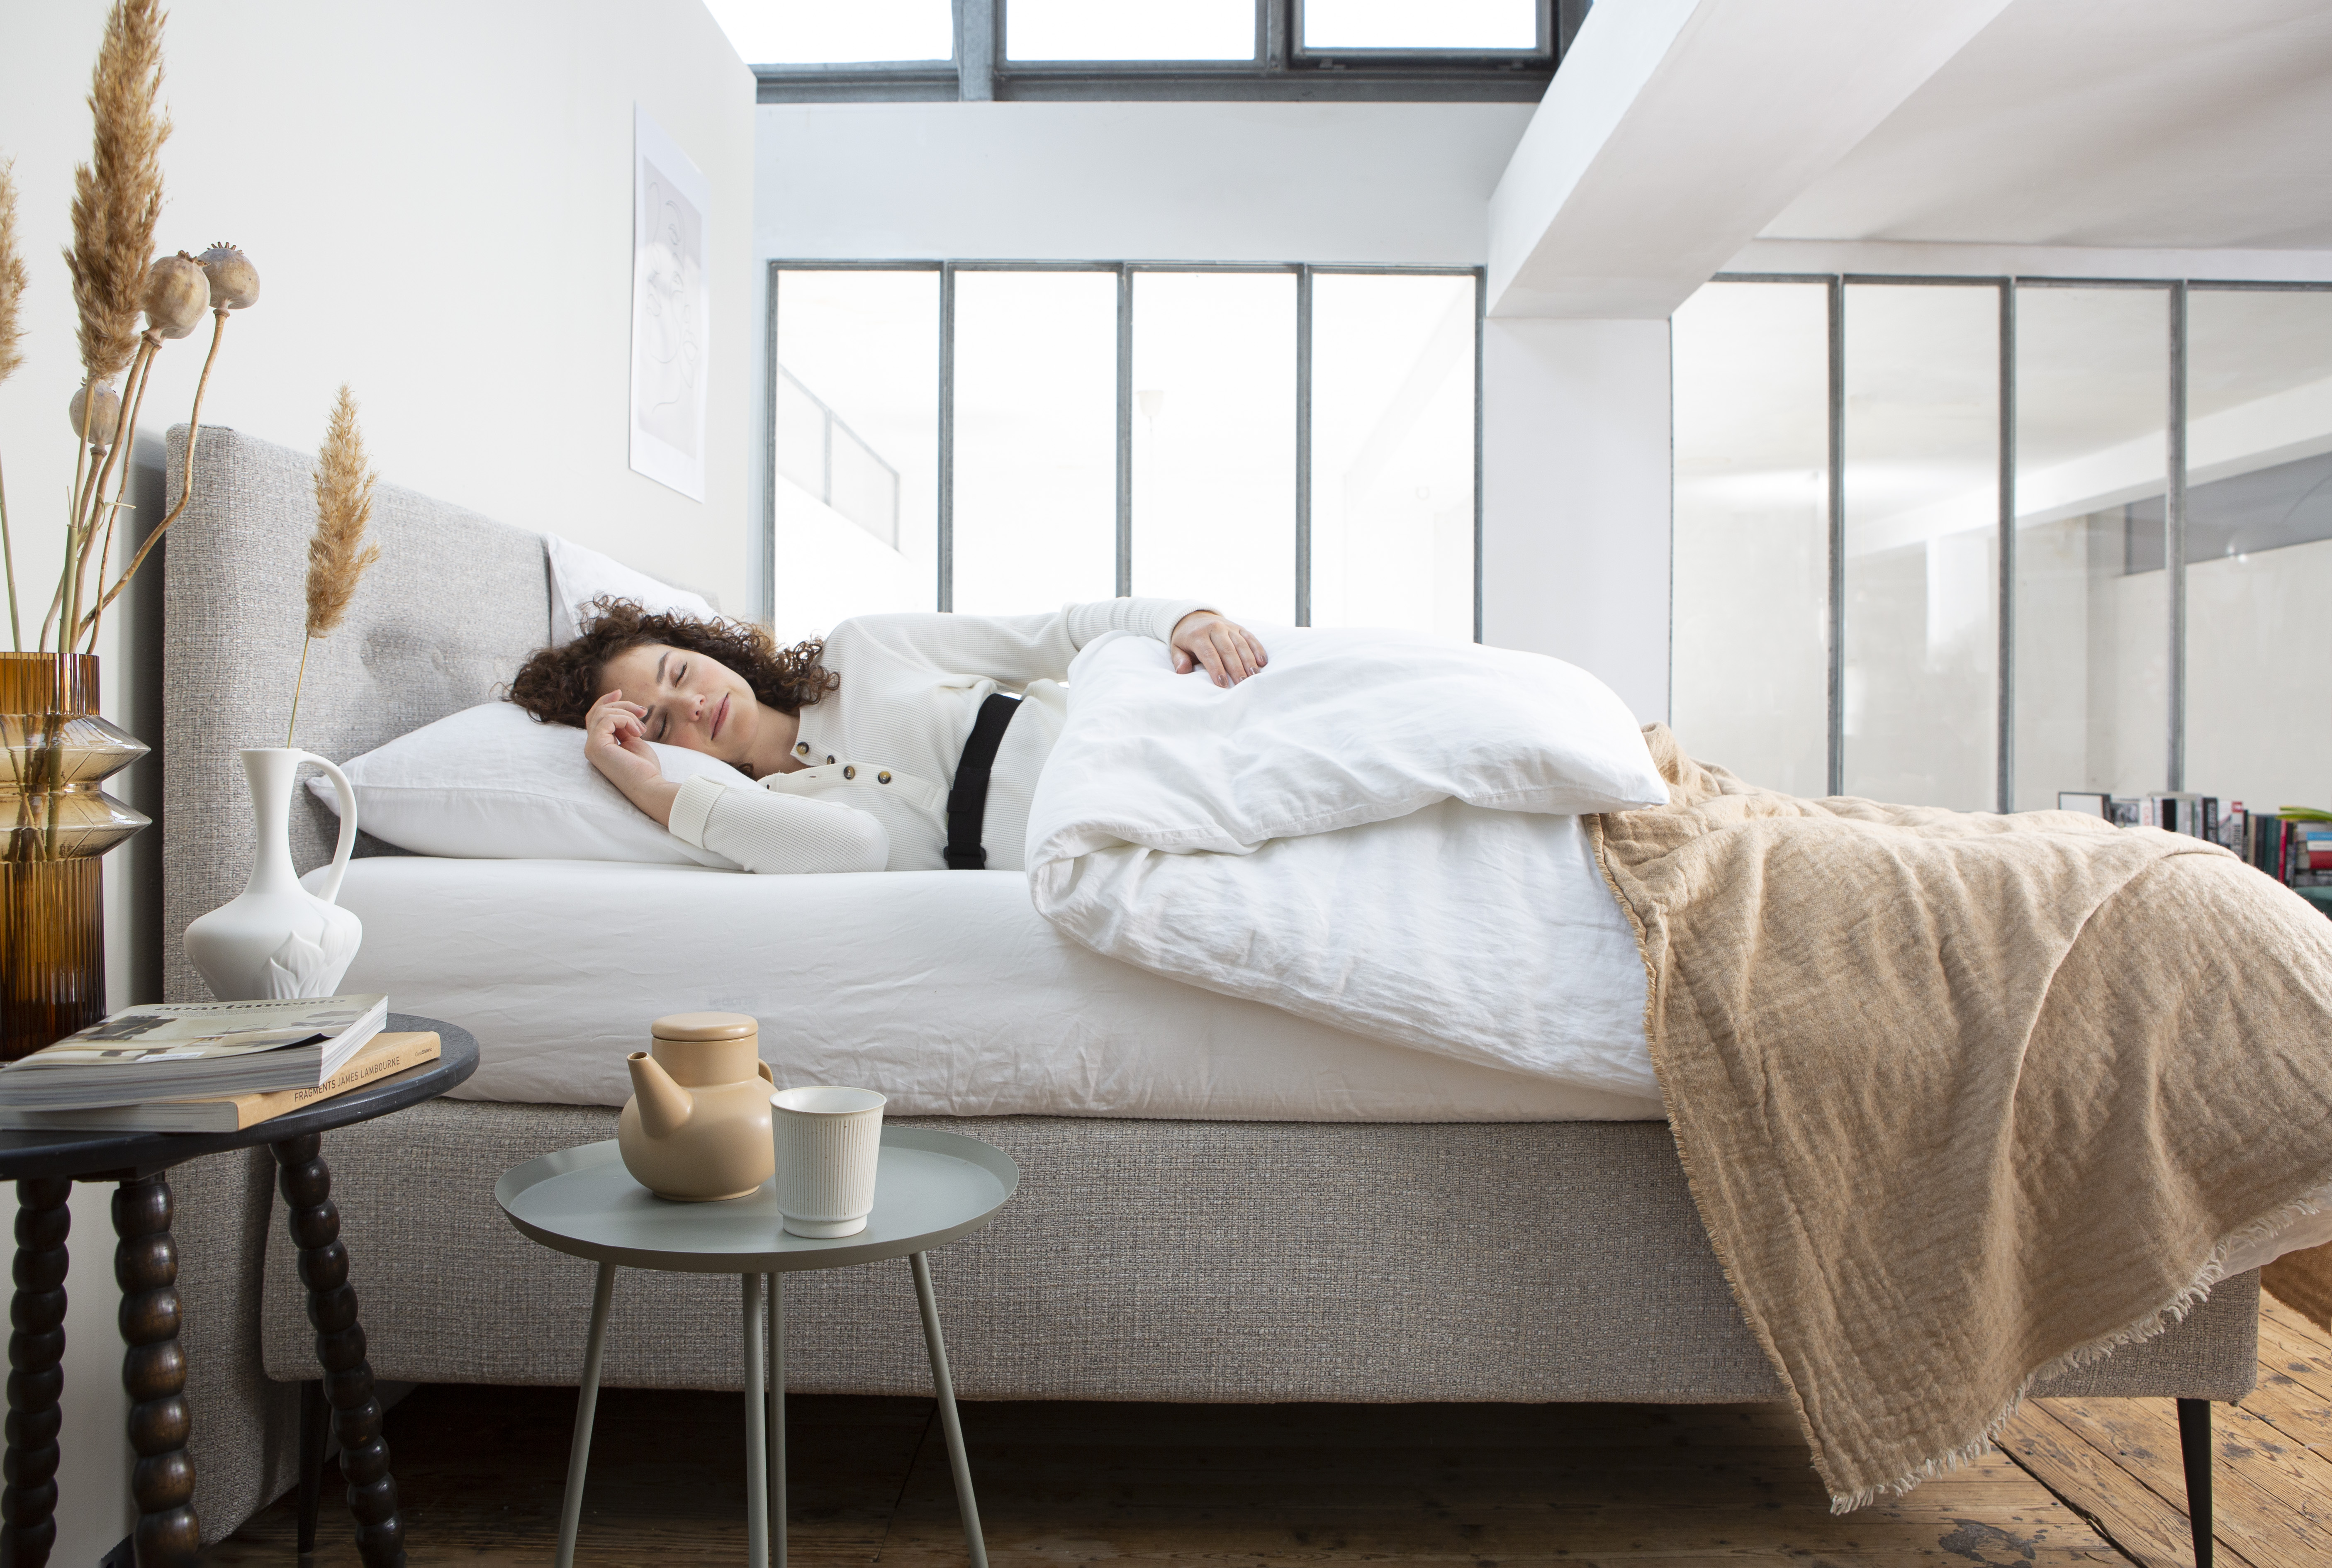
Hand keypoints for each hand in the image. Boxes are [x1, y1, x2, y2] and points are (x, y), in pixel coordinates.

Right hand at [584, 689, 680, 826]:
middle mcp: (591, 746)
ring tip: (642, 730)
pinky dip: (625, 720)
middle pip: (597, 712)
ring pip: (602, 713)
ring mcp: (591, 747)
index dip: (605, 701)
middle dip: (621, 705)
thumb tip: (622, 711)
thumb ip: (624, 727)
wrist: (650, 787)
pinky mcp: (596, 746)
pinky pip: (607, 719)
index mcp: (600, 746)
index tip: (620, 692)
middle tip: (643, 711)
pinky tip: (638, 733)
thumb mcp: (634, 741)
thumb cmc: (646, 769)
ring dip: (627, 714)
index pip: (595, 717)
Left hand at [1169, 611, 1267, 687]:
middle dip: (1236, 667)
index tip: (1222, 684)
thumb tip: (1182, 670)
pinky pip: (1250, 637)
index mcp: (1198, 635)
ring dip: (1249, 660)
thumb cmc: (1186, 639)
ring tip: (1254, 675)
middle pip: (1227, 650)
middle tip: (1242, 683)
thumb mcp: (1177, 648)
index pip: (1209, 653)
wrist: (1194, 617)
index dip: (1216, 669)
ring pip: (1241, 644)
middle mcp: (1215, 628)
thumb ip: (1179, 660)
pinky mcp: (1239, 627)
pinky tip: (1263, 662)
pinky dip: (1258, 649)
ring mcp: (1228, 627)